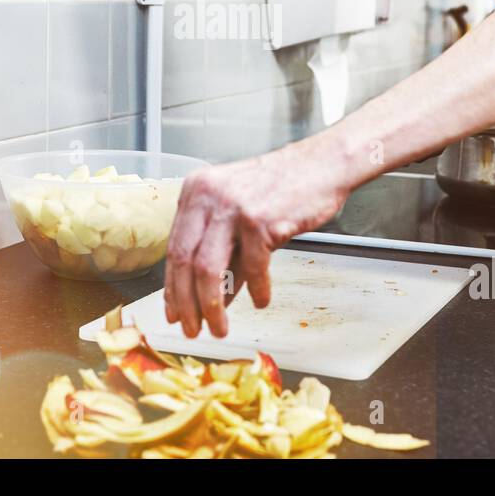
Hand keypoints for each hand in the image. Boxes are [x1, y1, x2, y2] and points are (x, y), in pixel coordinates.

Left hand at [163, 138, 351, 338]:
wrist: (323, 165)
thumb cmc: (284, 188)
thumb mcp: (242, 215)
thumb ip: (225, 253)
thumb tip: (214, 298)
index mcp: (196, 191)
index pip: (173, 247)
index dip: (172, 286)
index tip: (174, 312)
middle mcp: (207, 196)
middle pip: (183, 261)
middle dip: (187, 304)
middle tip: (193, 330)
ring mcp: (232, 206)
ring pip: (208, 269)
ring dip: (212, 307)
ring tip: (220, 328)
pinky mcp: (259, 220)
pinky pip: (252, 267)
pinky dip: (257, 289)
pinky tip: (261, 300)